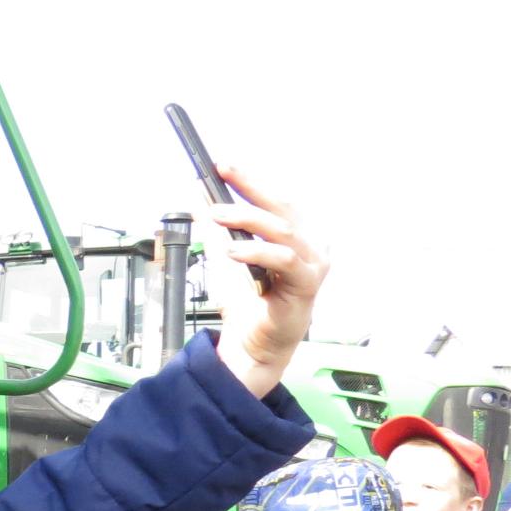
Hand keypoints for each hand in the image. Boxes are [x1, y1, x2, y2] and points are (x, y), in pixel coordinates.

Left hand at [208, 165, 328, 399]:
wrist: (251, 344)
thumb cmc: (245, 302)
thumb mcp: (224, 255)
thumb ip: (216, 226)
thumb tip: (198, 192)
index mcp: (292, 236)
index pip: (274, 200)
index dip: (250, 182)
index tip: (221, 166)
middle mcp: (310, 246)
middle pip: (283, 208)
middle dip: (250, 189)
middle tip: (220, 177)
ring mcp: (313, 265)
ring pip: (283, 231)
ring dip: (247, 219)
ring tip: (216, 215)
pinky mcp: (307, 285)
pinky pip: (284, 261)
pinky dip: (257, 252)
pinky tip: (232, 250)